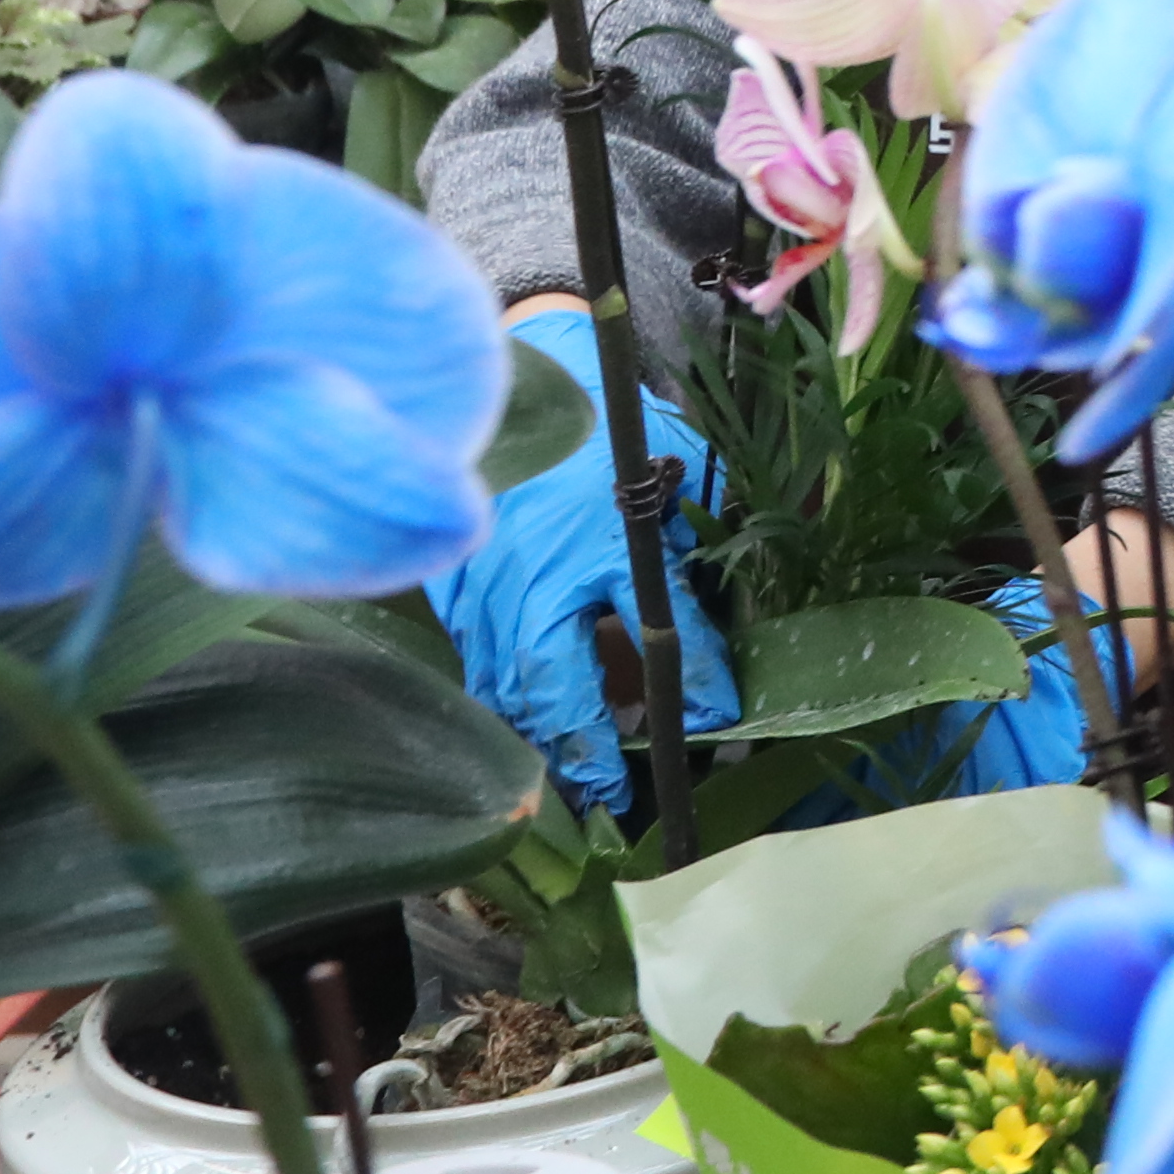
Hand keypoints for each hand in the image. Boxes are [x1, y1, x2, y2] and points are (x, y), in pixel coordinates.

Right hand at [431, 305, 747, 806]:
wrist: (529, 380)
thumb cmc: (610, 432)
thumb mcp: (671, 485)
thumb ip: (689, 565)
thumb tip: (722, 645)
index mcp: (600, 551)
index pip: (650, 642)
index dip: (679, 696)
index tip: (697, 735)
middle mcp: (536, 581)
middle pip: (551, 695)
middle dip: (580, 751)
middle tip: (607, 793)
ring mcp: (484, 586)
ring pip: (503, 687)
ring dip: (537, 733)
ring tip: (568, 770)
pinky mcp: (451, 583)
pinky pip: (475, 656)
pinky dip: (500, 692)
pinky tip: (523, 713)